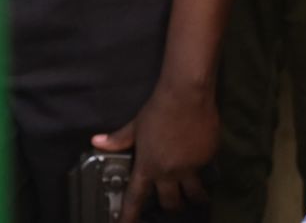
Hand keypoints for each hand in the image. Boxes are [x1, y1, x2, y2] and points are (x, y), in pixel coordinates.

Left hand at [92, 83, 218, 222]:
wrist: (187, 95)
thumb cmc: (159, 109)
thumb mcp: (136, 126)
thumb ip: (119, 139)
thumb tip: (97, 141)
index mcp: (148, 166)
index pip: (136, 199)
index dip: (129, 217)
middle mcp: (169, 172)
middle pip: (170, 202)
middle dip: (171, 208)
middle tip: (172, 206)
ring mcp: (191, 167)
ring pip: (194, 194)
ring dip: (195, 198)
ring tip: (198, 199)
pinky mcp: (208, 157)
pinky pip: (206, 170)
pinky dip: (205, 170)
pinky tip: (205, 164)